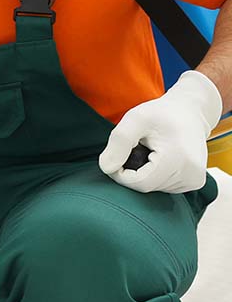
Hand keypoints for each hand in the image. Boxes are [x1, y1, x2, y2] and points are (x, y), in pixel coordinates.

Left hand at [99, 71, 222, 193]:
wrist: (189, 112)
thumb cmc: (161, 114)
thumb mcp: (135, 119)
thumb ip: (119, 142)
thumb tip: (107, 168)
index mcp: (179, 160)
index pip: (138, 183)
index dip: (121, 173)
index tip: (119, 153)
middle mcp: (192, 175)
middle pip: (145, 187)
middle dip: (132, 171)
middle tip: (136, 148)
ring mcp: (194, 181)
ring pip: (153, 188)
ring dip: (143, 172)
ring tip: (151, 150)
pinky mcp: (194, 182)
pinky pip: (163, 186)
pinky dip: (154, 175)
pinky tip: (160, 158)